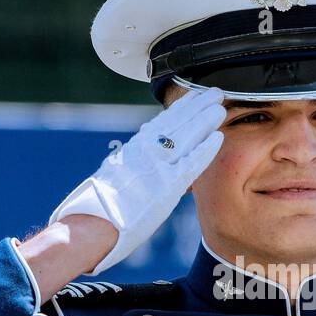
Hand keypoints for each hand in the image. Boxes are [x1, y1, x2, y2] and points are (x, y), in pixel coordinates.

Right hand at [45, 85, 225, 274]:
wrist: (95, 222)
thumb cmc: (100, 208)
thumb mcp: (113, 175)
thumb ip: (130, 165)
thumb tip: (132, 164)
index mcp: (134, 149)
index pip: (162, 122)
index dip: (181, 108)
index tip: (193, 97)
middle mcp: (145, 151)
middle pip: (177, 122)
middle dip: (198, 106)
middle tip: (215, 93)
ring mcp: (157, 166)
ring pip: (187, 136)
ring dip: (206, 121)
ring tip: (221, 108)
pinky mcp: (167, 184)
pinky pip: (191, 163)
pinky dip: (205, 149)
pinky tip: (218, 138)